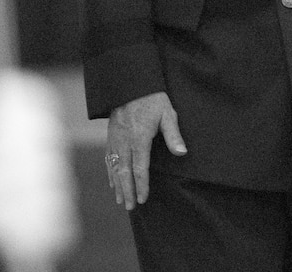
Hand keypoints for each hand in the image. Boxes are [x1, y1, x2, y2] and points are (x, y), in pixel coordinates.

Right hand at [106, 92, 185, 209]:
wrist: (130, 84)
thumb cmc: (152, 99)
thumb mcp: (167, 113)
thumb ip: (173, 134)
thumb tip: (182, 153)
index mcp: (139, 138)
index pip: (140, 168)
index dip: (141, 185)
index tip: (143, 199)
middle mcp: (125, 141)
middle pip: (125, 172)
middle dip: (127, 190)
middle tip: (130, 207)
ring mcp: (116, 139)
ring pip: (115, 167)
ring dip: (118, 185)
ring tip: (120, 200)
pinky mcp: (111, 136)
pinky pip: (109, 158)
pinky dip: (110, 172)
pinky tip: (112, 182)